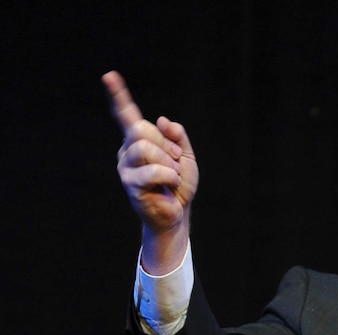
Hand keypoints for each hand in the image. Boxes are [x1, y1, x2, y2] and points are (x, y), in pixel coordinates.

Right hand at [103, 71, 198, 272]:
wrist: (178, 213)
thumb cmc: (179, 184)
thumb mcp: (185, 156)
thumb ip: (177, 136)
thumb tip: (162, 120)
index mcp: (139, 140)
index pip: (127, 114)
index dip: (119, 95)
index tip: (109, 76)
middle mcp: (127, 150)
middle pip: (140, 130)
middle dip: (165, 143)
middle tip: (175, 160)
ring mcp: (126, 167)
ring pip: (144, 148)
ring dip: (168, 161)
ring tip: (172, 176)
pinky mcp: (130, 184)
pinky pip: (154, 170)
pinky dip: (170, 176)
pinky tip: (169, 186)